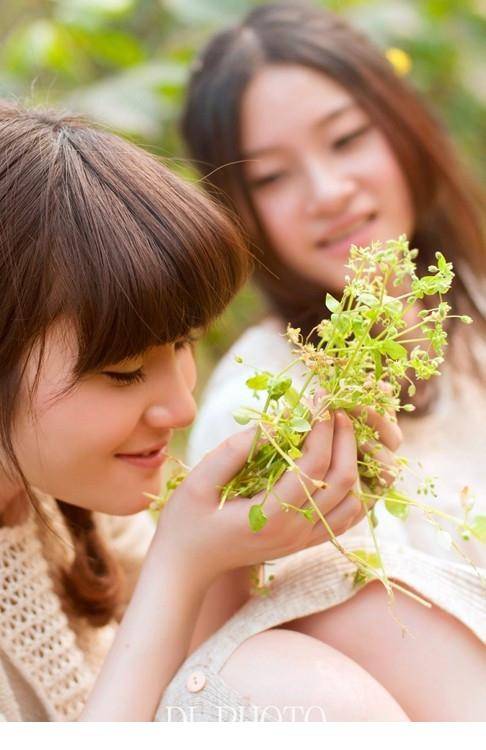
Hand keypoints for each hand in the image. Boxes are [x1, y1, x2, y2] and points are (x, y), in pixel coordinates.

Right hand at [154, 410, 375, 582]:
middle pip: (343, 481)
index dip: (321, 429)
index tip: (319, 400)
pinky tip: (339, 466)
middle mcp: (295, 531)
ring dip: (353, 464)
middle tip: (335, 410)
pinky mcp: (303, 543)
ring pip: (353, 502)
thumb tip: (271, 425)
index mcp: (271, 516)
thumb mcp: (199, 482)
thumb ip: (233, 452)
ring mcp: (302, 541)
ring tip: (338, 434)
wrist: (186, 567)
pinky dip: (352, 491)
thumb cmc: (185, 522)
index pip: (314, 466)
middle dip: (345, 440)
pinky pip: (345, 519)